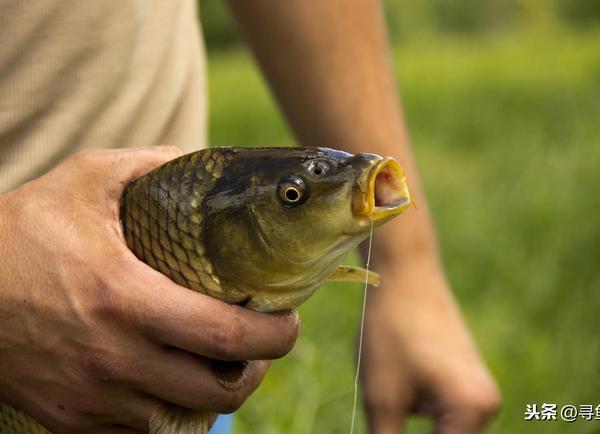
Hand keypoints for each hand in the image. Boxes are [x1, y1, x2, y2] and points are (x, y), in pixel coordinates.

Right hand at [0, 148, 299, 432]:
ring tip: (222, 362)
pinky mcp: (71, 419)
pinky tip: (173, 380)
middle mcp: (111, 357)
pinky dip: (170, 412)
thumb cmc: (19, 233)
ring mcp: (90, 396)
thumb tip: (201, 163)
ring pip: (183, 418)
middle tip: (264, 343)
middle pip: (217, 388)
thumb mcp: (84, 181)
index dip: (274, 335)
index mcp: (123, 297)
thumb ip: (149, 166)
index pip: (226, 334)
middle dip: (257, 369)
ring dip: (215, 394)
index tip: (288, 320)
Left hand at [361, 257, 499, 433]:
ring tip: (390, 401)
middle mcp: (487, 405)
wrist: (404, 275)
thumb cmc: (391, 331)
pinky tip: (398, 395)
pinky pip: (445, 417)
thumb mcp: (382, 398)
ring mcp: (479, 391)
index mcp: (474, 412)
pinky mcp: (465, 381)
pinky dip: (420, 417)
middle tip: (386, 419)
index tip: (387, 430)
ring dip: (414, 430)